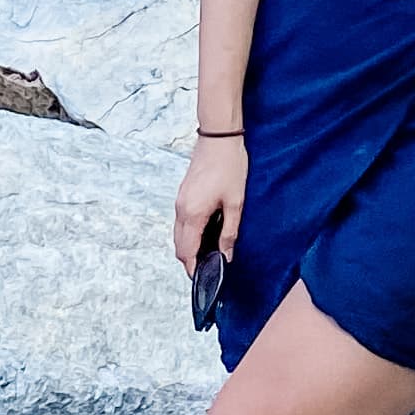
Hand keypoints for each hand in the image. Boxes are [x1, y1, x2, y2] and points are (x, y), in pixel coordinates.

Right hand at [175, 133, 248, 274]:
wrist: (219, 135)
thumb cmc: (229, 165)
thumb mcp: (235, 202)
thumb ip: (229, 232)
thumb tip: (225, 256)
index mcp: (192, 214)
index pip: (186, 252)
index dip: (193, 269)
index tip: (204, 279)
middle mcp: (181, 209)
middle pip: (178, 245)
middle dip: (190, 260)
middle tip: (209, 267)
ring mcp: (180, 200)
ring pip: (178, 233)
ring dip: (189, 246)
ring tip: (209, 251)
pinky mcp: (183, 193)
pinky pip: (181, 221)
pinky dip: (189, 232)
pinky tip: (206, 231)